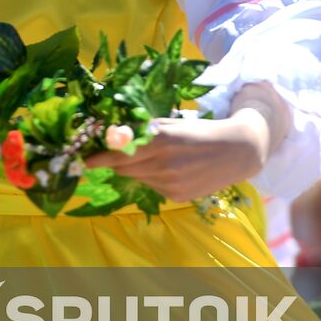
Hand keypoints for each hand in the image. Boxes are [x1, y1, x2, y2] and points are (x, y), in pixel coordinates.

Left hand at [101, 112, 270, 201]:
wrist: (237, 151)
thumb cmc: (199, 131)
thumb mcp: (170, 124)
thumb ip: (141, 131)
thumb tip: (112, 134)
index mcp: (161, 141)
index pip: (120, 153)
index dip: (100, 158)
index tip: (84, 160)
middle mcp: (163, 165)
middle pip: (124, 168)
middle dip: (117, 161)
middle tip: (116, 153)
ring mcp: (170, 184)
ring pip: (137, 178)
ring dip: (137, 169)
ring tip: (157, 158)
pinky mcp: (176, 197)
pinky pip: (152, 187)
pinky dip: (153, 178)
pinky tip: (171, 170)